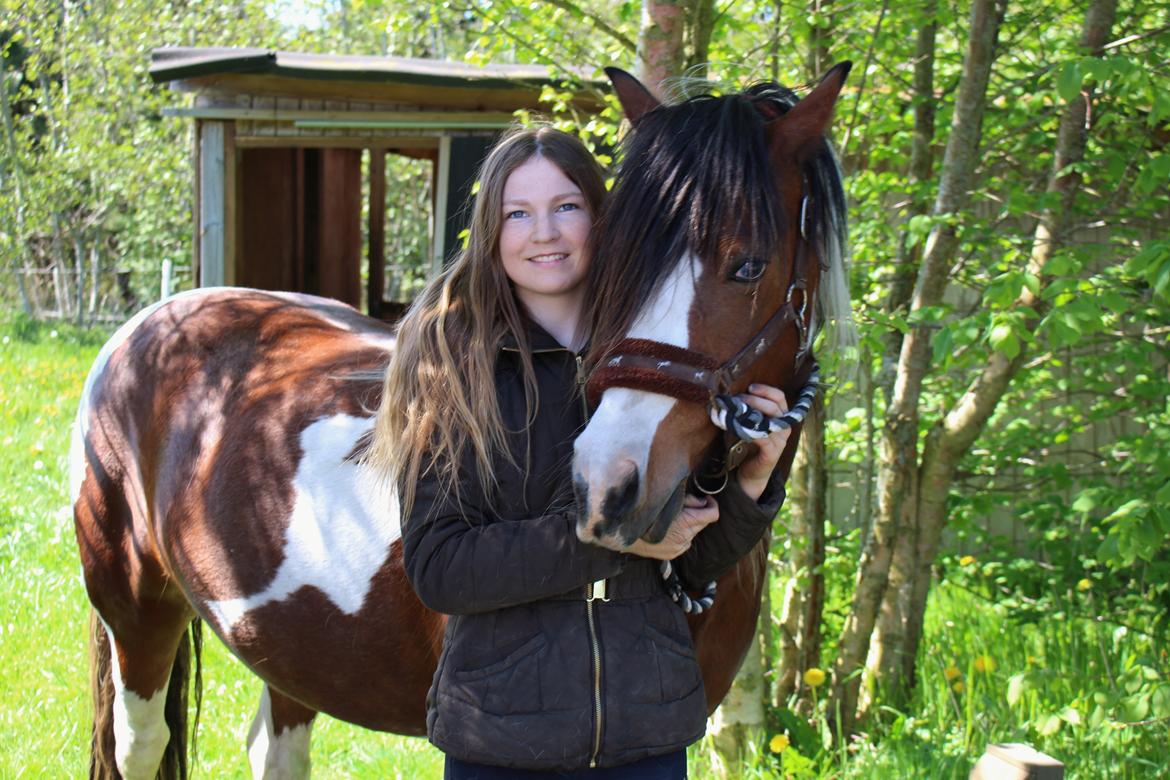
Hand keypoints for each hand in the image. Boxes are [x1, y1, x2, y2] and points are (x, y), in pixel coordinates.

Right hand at [626, 494, 718, 559]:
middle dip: (698, 513)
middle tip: (686, 506)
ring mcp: (679, 547)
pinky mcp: (673, 554)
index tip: (707, 499)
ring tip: (674, 518)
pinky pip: (685, 542)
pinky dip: (682, 534)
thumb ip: (689, 500)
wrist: (626, 532)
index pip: (712, 515)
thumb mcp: (669, 499)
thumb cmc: (646, 511)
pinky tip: (669, 529)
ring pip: (693, 533)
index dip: (712, 505)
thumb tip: (703, 502)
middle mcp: (685, 537)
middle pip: (703, 523)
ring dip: (689, 524)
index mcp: (686, 522)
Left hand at [736, 383, 792, 500]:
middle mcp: (783, 427)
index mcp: (780, 417)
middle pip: (775, 407)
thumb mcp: (747, 423)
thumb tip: (728, 396)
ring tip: (736, 411)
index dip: (766, 390)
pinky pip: (764, 438)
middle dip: (755, 400)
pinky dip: (751, 431)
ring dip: (752, 413)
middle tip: (738, 400)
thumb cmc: (747, 445)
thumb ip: (744, 411)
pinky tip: (739, 427)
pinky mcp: (772, 453)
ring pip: (770, 422)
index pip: (779, 398)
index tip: (750, 388)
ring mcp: (779, 441)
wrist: (749, 473)